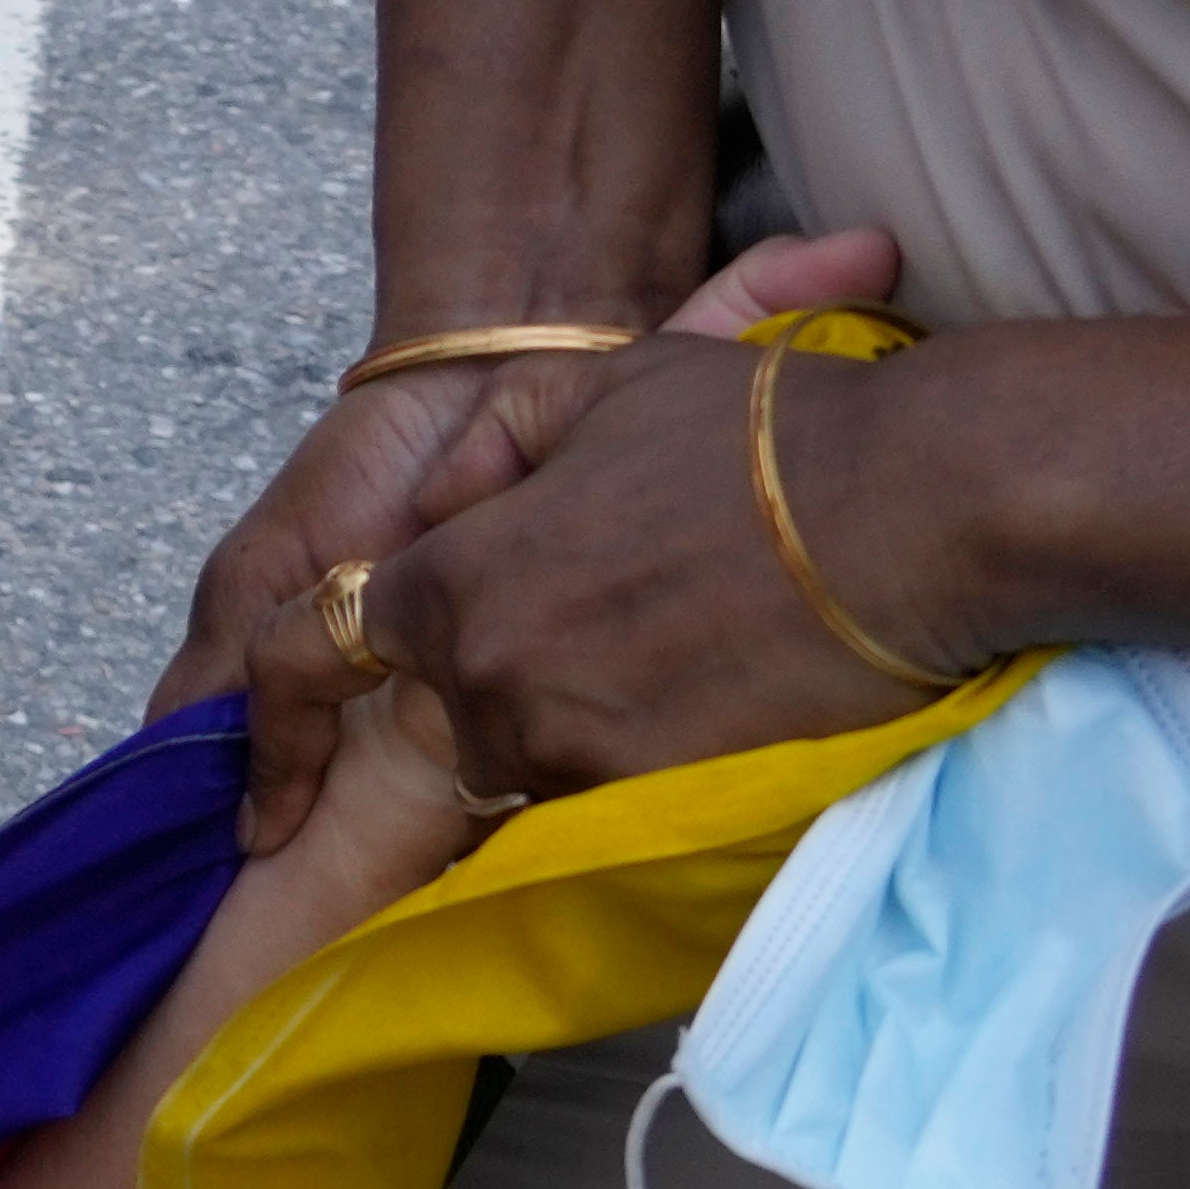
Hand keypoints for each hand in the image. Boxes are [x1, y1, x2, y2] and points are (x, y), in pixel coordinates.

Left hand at [176, 229, 897, 847]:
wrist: (922, 509)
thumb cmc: (762, 432)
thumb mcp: (597, 384)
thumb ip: (485, 449)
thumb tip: (432, 516)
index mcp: (453, 585)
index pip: (322, 650)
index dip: (290, 707)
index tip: (267, 776)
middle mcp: (493, 686)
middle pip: (452, 709)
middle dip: (500, 670)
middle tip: (613, 611)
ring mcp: (576, 755)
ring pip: (532, 755)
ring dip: (576, 714)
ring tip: (681, 639)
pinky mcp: (663, 804)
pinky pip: (613, 793)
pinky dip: (642, 754)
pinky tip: (716, 689)